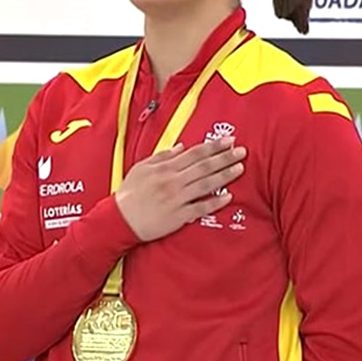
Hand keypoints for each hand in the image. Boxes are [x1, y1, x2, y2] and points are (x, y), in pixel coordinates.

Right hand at [114, 136, 245, 241]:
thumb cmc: (130, 194)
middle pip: (204, 167)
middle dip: (224, 158)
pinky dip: (214, 203)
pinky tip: (228, 197)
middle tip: (241, 151)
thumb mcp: (142, 168)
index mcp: (164, 168)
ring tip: (240, 168)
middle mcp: (173, 181)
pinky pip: (200, 208)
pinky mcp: (178, 216)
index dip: (213, 146)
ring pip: (205, 185)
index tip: (228, 141)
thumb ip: (162, 156)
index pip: (194, 153)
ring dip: (224, 176)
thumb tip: (181, 147)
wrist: (119, 219)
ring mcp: (176, 199)